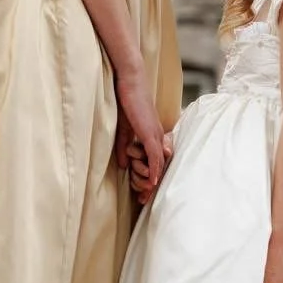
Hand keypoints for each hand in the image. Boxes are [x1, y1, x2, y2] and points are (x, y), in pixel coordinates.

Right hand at [113, 67, 166, 187]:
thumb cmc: (127, 101)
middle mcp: (159, 137)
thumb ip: (124, 148)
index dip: (148, 180)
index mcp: (153, 136)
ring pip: (157, 164)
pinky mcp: (150, 133)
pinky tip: (153, 181)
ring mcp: (156, 135)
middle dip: (150, 186)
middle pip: (159, 167)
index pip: (155, 163)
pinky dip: (155, 169)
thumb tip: (124, 166)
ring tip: (144, 194)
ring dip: (150, 181)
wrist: (130, 82)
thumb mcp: (124, 130)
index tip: (142, 194)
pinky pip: (155, 156)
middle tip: (143, 200)